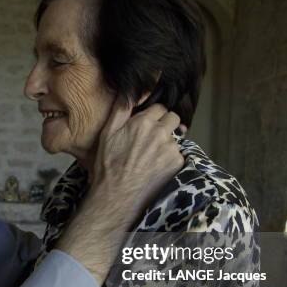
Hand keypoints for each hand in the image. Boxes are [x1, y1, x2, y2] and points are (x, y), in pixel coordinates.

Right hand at [57, 101, 183, 282]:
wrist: (116, 196)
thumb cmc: (108, 165)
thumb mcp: (107, 133)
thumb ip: (121, 108)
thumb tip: (130, 89)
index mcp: (143, 122)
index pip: (160, 108)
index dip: (153, 117)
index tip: (147, 126)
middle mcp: (160, 132)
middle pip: (173, 119)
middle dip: (165, 125)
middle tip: (152, 140)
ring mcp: (171, 148)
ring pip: (176, 138)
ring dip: (167, 143)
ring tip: (151, 158)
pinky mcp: (177, 163)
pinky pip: (178, 155)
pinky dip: (170, 159)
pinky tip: (156, 168)